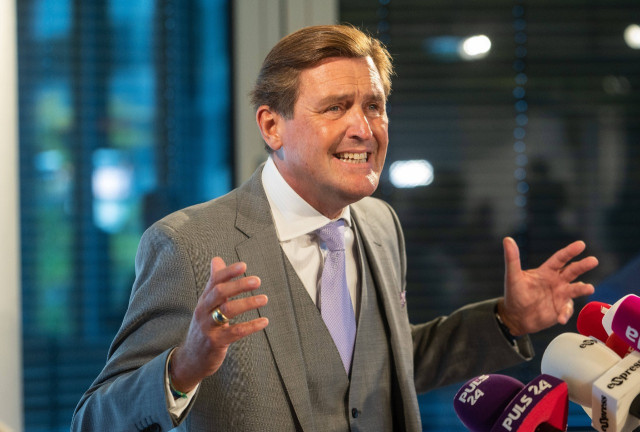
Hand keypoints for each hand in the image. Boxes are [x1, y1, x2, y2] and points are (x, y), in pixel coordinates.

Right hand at [169, 257, 268, 391]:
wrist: (190, 359)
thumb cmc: (203, 327)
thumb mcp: (206, 304)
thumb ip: (214, 283)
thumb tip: (217, 259)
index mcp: (204, 300)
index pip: (214, 281)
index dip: (228, 272)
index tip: (243, 265)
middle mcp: (204, 311)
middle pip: (219, 293)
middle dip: (238, 285)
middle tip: (257, 280)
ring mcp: (208, 327)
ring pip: (227, 311)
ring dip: (247, 303)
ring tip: (264, 299)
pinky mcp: (215, 342)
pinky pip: (235, 332)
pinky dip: (251, 326)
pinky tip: (264, 321)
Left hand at [498, 237, 598, 335]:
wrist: (515, 316)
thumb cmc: (515, 294)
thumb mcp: (513, 276)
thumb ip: (512, 259)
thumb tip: (507, 239)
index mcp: (547, 271)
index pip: (560, 259)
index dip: (570, 251)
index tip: (581, 244)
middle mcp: (557, 281)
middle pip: (573, 271)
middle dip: (583, 265)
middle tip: (593, 260)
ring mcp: (561, 295)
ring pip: (575, 289)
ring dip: (582, 288)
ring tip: (589, 288)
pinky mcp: (561, 309)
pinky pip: (567, 310)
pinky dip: (565, 314)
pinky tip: (560, 318)